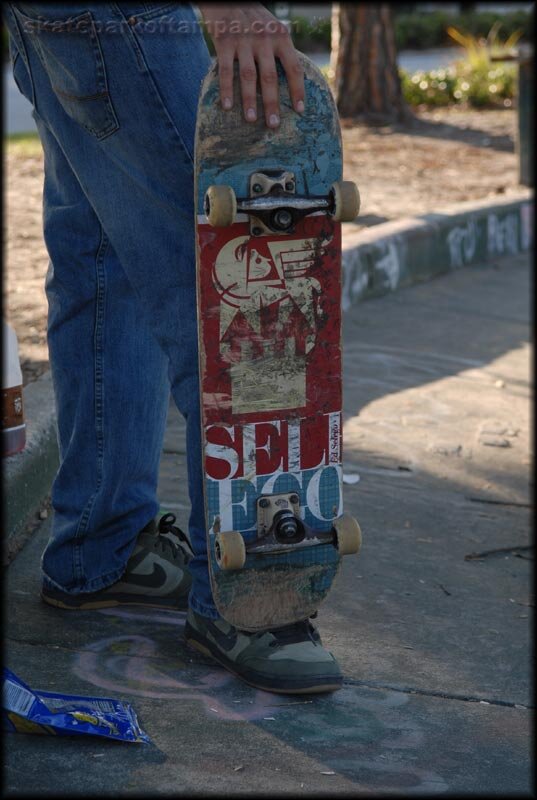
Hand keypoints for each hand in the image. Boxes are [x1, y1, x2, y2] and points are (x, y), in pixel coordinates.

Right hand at [198, 3, 304, 127]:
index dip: (298, 90)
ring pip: (249, 75)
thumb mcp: (273, 28)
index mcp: (281, 37)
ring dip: (250, 100)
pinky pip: (226, 70)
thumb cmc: (254, 19)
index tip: (300, 110)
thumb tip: (291, 82)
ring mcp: (244, 40)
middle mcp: (265, 39)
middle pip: (270, 77)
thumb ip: (281, 50)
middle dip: (272, 103)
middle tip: (273, 125)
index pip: (294, 67)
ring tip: (251, 120)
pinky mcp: (224, 41)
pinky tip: (226, 106)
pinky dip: (226, 89)